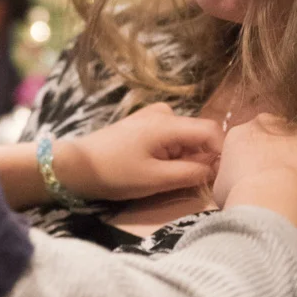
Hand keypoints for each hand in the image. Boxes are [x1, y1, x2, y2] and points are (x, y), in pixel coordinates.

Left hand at [55, 103, 223, 200]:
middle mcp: (164, 113)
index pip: (211, 131)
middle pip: (199, 135)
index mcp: (167, 123)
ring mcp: (153, 116)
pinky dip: (173, 154)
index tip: (219, 177)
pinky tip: (158, 169)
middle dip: (201, 159)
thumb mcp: (155, 179)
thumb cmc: (114, 173)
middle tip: (190, 183)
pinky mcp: (144, 125)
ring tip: (169, 178)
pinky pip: (171, 137)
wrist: (75, 166)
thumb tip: (215, 169)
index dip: (221, 154)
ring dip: (186, 158)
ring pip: (186, 138)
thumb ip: (190, 173)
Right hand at [212, 115, 296, 230]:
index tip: (258, 172)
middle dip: (276, 150)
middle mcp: (263, 124)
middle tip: (278, 176)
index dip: (254, 157)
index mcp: (238, 133)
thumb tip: (231, 183)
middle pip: (272, 133)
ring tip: (296, 181)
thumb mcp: (220, 186)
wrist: (268, 198)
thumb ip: (229, 176)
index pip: (247, 139)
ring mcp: (290, 129)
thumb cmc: (242, 197)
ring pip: (296, 139)